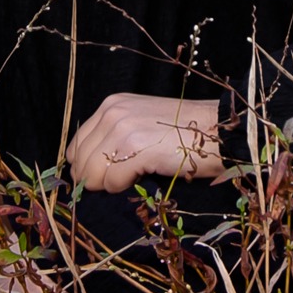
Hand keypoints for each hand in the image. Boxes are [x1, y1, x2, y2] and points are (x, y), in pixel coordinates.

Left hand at [66, 92, 227, 193]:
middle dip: (95, 179)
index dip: (86, 166)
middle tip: (121, 179)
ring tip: (134, 176)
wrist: (216, 130)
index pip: (76, 146)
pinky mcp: (136, 149)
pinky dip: (123, 188)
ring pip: (91, 175)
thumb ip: (112, 136)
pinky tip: (143, 176)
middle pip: (80, 162)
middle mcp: (112, 113)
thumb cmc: (182, 131)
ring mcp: (123, 130)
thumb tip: (88, 169)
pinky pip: (111, 183)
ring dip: (109, 184)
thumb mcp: (140, 122)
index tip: (103, 175)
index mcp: (111, 105)